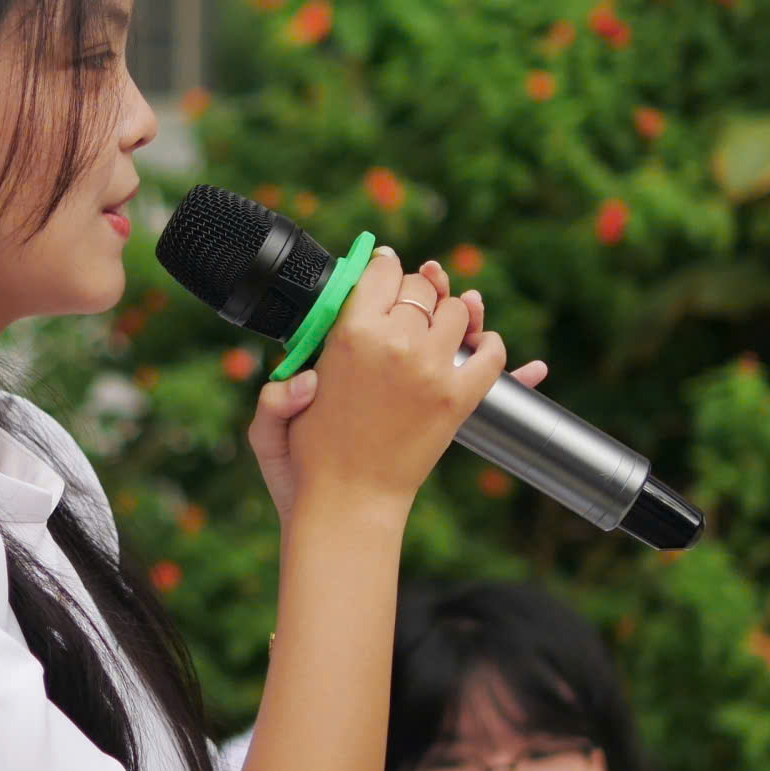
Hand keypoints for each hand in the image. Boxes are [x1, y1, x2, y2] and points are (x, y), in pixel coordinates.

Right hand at [256, 253, 541, 522]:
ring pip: (457, 311)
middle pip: (421, 287)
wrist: (348, 503)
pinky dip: (490, 345)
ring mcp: (430, 369)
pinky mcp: (458, 398)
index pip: (381, 272)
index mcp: (349, 334)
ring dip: (451, 313)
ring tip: (441, 323)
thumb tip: (316, 358)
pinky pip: (491, 353)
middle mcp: (393, 343)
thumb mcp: (278, 411)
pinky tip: (478, 344)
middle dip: (416, 290)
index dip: (384, 266)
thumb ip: (288, 373)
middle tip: (408, 304)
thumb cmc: (310, 459)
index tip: (386, 268)